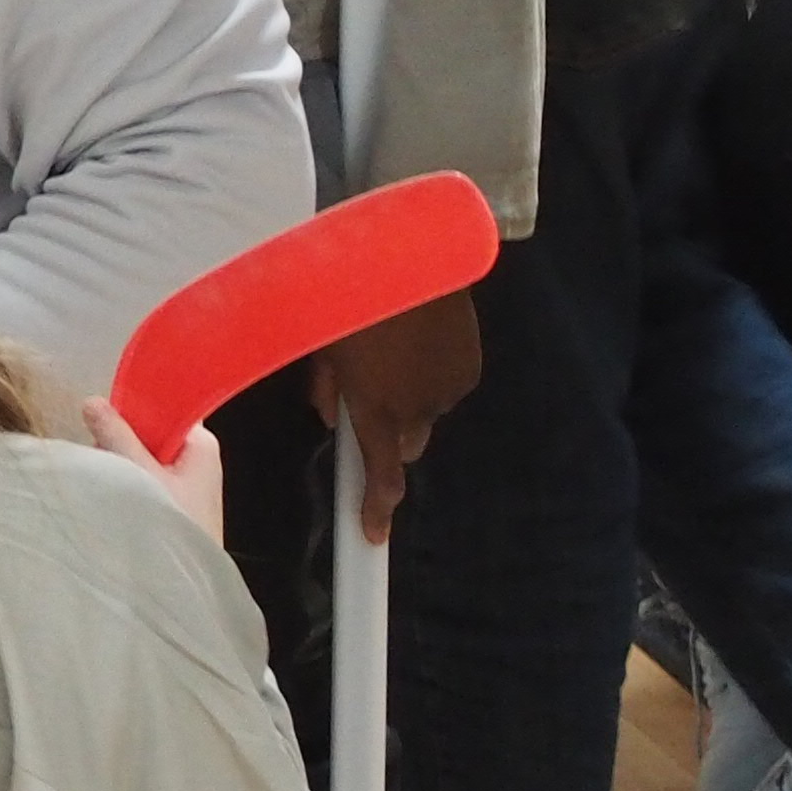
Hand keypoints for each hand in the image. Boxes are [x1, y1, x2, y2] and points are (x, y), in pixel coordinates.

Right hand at [81, 397, 224, 540]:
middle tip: (102, 453)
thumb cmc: (175, 523)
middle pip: (154, 432)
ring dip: (124, 464)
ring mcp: (189, 483)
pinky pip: (149, 479)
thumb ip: (116, 436)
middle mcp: (199, 459)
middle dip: (124, 439)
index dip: (137, 407)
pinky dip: (131, 482)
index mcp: (201, 444)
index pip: (168, 408)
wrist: (188, 584)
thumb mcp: (140, 474)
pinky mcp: (177, 503)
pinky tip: (116, 493)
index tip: (107, 412)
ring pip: (147, 457)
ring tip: (108, 479)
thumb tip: (93, 401)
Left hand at [303, 287, 479, 537]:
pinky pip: (445, 388)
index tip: (372, 534)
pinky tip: (416, 342)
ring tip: (392, 352)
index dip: (376, 510)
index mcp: (376, 407)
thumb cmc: (353, 294)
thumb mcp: (322, 341)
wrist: (415, 256)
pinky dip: (430, 377)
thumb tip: (330, 416)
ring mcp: (448, 388)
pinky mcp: (469, 368)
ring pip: (426, 415)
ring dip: (409, 398)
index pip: (382, 477)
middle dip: (388, 431)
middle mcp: (418, 408)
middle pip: (405, 446)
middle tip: (369, 395)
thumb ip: (327, 386)